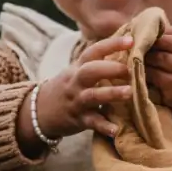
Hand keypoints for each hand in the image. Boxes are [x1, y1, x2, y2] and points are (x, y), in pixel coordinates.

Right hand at [18, 34, 132, 153]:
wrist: (40, 110)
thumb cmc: (69, 87)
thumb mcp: (78, 71)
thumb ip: (99, 63)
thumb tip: (129, 50)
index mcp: (78, 67)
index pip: (94, 51)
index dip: (111, 44)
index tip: (131, 40)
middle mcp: (76, 82)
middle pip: (90, 70)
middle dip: (111, 68)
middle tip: (130, 70)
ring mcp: (77, 101)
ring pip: (93, 95)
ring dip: (112, 93)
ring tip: (130, 92)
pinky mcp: (79, 120)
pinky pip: (92, 122)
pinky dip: (104, 126)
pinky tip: (116, 130)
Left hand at [144, 25, 171, 121]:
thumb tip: (163, 23)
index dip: (162, 34)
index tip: (151, 32)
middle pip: (165, 50)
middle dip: (151, 45)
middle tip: (139, 41)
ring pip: (157, 63)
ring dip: (145, 57)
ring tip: (137, 52)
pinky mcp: (171, 93)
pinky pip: (153, 77)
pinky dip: (144, 71)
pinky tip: (138, 67)